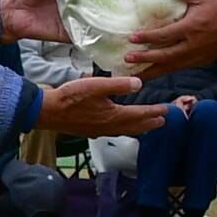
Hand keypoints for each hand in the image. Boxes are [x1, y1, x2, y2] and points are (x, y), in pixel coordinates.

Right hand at [38, 75, 166, 141]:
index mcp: (114, 115)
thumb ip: (119, 84)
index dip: (154, 112)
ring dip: (138, 128)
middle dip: (150, 123)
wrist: (49, 112)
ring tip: (147, 126)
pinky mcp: (91, 131)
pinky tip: (119, 127)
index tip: (166, 111)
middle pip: (135, 126)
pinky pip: (114, 132)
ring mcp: (100, 131)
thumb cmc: (71, 97)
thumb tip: (139, 84)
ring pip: (125, 131)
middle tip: (163, 121)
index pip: (140, 114)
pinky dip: (124, 130)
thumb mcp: (97, 85)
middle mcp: (110, 127)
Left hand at [120, 0, 216, 77]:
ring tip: (135, 74)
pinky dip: (164, 71)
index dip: (148, 37)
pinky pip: (178, 68)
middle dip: (145, 59)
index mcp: (192, 28)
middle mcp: (192, 46)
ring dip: (152, 71)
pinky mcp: (199, 62)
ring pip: (170, 67)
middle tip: (127, 59)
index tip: (132, 38)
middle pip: (165, 56)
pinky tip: (153, 72)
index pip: (166, 35)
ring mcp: (196, 57)